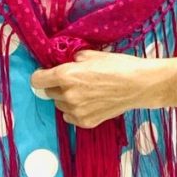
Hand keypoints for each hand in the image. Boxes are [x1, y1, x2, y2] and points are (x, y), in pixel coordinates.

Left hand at [30, 49, 169, 127]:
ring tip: (85, 91)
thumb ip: (73, 59)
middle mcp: (67, 95)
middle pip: (48, 92)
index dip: (41, 75)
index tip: (47, 74)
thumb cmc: (118, 65)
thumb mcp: (92, 54)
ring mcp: (76, 111)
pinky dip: (75, 110)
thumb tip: (65, 62)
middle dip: (56, 86)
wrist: (139, 85)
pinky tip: (90, 102)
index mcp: (66, 75)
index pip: (37, 80)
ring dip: (66, 98)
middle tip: (73, 80)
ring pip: (60, 104)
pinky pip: (70, 116)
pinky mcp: (86, 122)